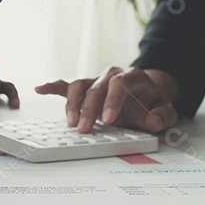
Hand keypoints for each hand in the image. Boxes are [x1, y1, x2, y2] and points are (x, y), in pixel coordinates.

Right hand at [35, 67, 177, 132]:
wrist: (144, 92)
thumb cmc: (150, 102)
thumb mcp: (164, 110)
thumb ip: (163, 116)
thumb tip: (153, 121)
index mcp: (131, 77)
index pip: (118, 85)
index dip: (111, 101)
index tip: (106, 120)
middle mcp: (110, 75)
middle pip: (95, 87)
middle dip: (87, 109)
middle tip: (83, 128)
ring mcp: (94, 81)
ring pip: (78, 85)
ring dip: (72, 104)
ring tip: (70, 123)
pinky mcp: (83, 88)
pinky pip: (65, 85)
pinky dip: (52, 87)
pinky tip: (40, 89)